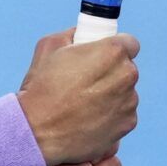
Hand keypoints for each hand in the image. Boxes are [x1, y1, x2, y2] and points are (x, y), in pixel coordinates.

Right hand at [14, 28, 139, 165]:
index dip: (113, 48)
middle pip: (127, 69)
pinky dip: (109, 116)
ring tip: (81, 104)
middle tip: (84, 81)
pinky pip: (122, 115)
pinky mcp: (126, 124)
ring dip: (110, 95)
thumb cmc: (40, 88)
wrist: (36, 131)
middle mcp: (127, 76)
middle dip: (110, 72)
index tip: (101, 55)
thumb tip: (81, 35)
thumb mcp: (49, 47)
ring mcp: (129, 102)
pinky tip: (87, 119)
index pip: (129, 43)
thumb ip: (73, 34)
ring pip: (125, 93)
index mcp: (112, 52)